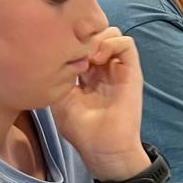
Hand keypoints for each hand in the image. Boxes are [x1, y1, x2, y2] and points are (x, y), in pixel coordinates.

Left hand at [52, 26, 148, 179]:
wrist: (104, 148)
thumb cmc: (82, 131)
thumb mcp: (59, 99)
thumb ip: (57, 75)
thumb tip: (51, 52)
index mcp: (86, 75)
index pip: (81, 43)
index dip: (70, 39)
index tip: (58, 50)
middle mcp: (103, 68)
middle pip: (96, 34)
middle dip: (84, 35)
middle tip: (73, 49)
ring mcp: (118, 69)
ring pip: (112, 33)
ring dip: (98, 37)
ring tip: (86, 54)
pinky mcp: (132, 72)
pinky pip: (127, 43)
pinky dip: (112, 43)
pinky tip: (97, 57)